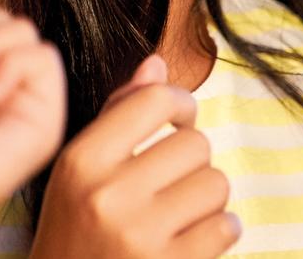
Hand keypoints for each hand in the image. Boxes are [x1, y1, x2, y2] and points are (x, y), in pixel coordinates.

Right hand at [28, 56, 240, 258]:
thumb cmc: (76, 230)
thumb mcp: (80, 170)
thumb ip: (118, 115)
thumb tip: (157, 64)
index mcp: (81, 160)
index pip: (153, 100)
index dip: (180, 103)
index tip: (180, 119)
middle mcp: (108, 194)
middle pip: (194, 143)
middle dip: (193, 160)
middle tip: (173, 181)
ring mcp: (140, 235)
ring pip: (216, 184)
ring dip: (208, 197)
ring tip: (182, 211)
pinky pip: (225, 227)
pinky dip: (220, 230)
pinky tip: (195, 238)